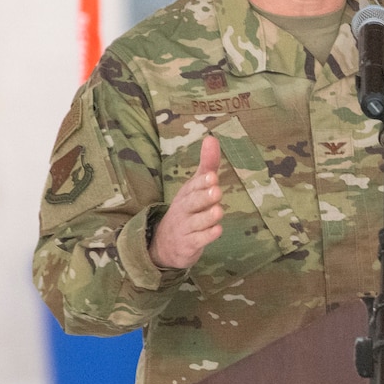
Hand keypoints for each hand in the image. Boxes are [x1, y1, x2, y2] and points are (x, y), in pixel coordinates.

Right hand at [150, 135, 223, 269]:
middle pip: (192, 202)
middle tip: (216, 190)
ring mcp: (185, 228)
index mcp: (186, 194)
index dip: (202, 182)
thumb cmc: (187, 210)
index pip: (193, 186)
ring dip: (207, 217)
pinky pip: (198, 240)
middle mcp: (184, 209)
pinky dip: (207, 236)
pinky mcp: (189, 245)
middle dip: (204, 196)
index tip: (213, 176)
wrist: (165, 244)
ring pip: (196, 222)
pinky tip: (217, 231)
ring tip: (219, 211)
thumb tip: (211, 137)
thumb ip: (206, 165)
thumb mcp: (195, 187)